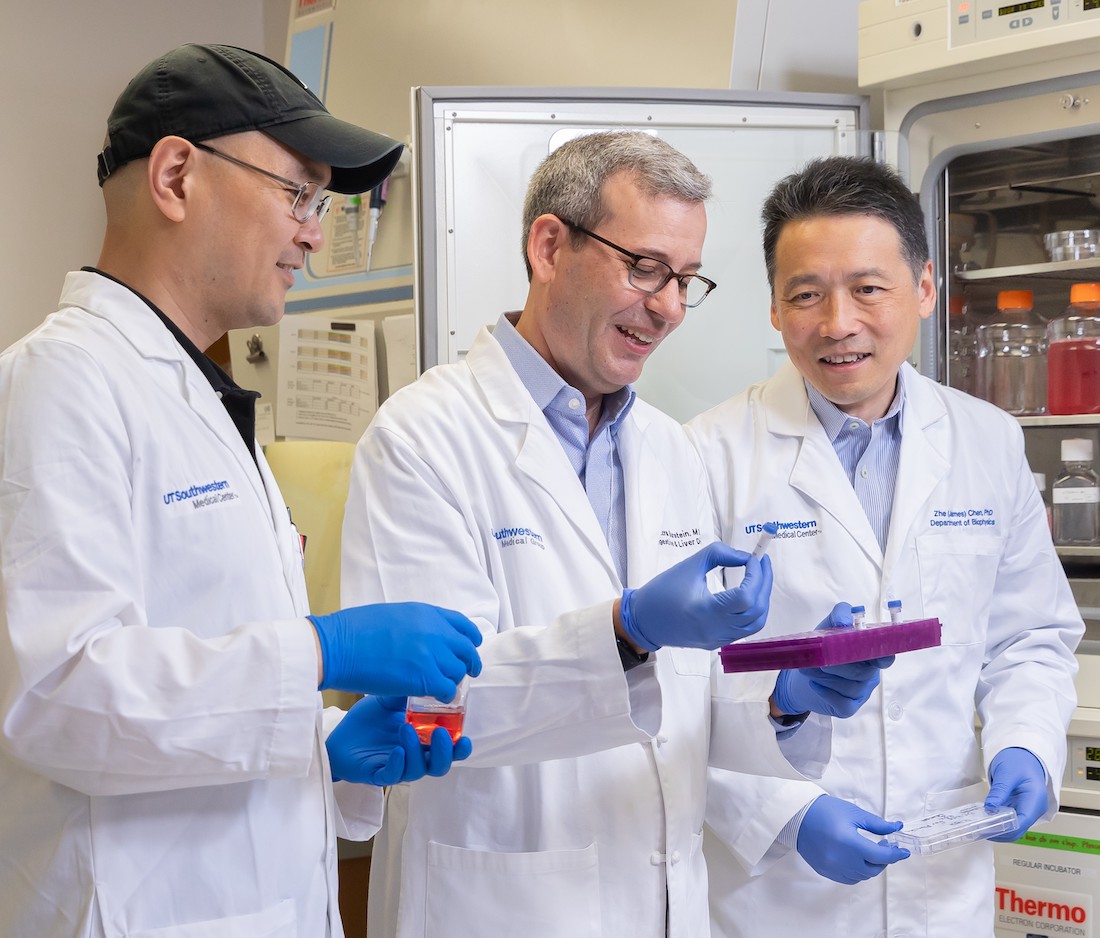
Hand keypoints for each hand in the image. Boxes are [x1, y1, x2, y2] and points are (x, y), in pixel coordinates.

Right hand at [310, 602, 481, 698]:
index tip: (472, 645)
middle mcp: (435, 631)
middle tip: (469, 672)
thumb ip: (416, 625)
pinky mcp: (424, 677)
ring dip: (453, 680)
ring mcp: (431, 654)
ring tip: (443, 686)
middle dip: (469, 662)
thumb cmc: (355, 631)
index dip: (470, 637)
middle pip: (466, 649)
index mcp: (427, 613)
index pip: (462, 624)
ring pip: (458, 671)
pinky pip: (447, 690)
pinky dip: (445, 696)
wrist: (338, 645)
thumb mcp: (394, 615)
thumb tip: (424, 639)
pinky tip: (436, 698)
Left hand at [326, 695, 472, 785]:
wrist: (339, 736)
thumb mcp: (392, 700)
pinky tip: (397, 750)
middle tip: (441, 734)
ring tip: (407, 729)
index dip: (460, 746)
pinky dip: (398, 763)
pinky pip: (393, 775)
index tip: (465, 737)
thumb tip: (431, 671)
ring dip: (417, 751)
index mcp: (423, 740)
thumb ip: (412, 689)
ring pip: (419, 770)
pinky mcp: (379, 774)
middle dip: (446, 753)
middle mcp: (415, 755)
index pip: (449, 747)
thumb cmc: (370, 720)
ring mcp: (398, 766)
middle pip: (440, 765)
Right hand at [619, 542, 771, 650]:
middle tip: (761, 562)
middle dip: (764, 583)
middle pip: (756, 610)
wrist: (644, 620)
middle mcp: (715, 629)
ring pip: (755, 623)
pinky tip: (748, 593)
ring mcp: (718, 639)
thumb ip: (719, 555)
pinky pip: (744, 629)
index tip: (754, 558)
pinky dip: (752, 610)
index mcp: (705, 610)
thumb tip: (744, 556)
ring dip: (762, 599)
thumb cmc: (663, 591)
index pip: (746, 597)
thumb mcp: (689, 565)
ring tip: (759, 577)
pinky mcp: (717, 643)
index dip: (756, 575)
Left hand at [772, 603, 894, 717]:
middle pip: (862, 672)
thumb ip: (839, 616)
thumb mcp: (828, 627)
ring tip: (812, 670)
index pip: (885, 656)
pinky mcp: (848, 707)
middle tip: (820, 661)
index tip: (874, 655)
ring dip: (827, 678)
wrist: (802, 674)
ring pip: (851, 688)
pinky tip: (815, 684)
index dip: (883, 656)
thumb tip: (845, 620)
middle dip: (838, 665)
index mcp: (869, 653)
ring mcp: (861, 692)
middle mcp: (869, 674)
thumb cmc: (821, 649)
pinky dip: (826, 692)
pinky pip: (843, 703)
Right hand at [796, 795, 908, 884]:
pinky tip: (858, 860)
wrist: (797, 815)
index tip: (904, 851)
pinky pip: (849, 879)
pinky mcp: (826, 871)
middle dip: (884, 859)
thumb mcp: (853, 813)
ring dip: (871, 866)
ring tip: (871, 852)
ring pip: (862, 876)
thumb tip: (897, 827)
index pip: (881, 856)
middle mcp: (842, 860)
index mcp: (850, 843)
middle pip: (873, 869)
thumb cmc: (825, 810)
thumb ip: (877, 824)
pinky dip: (858, 872)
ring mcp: (833, 868)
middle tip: (885, 846)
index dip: (896, 854)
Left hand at [985, 747, 1047, 839]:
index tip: (989, 829)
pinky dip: (1000, 823)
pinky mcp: (1021, 808)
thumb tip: (989, 809)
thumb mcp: (1007, 773)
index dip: (1006, 829)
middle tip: (980, 831)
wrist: (1024, 756)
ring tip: (981, 828)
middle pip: (1019, 829)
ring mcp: (1028, 810)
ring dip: (999, 830)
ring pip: (1015, 828)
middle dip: (1001, 833)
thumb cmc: (1019, 761)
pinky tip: (987, 822)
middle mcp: (1034, 808)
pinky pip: (1011, 821)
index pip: (1022, 822)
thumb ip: (999, 792)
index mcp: (1036, 799)